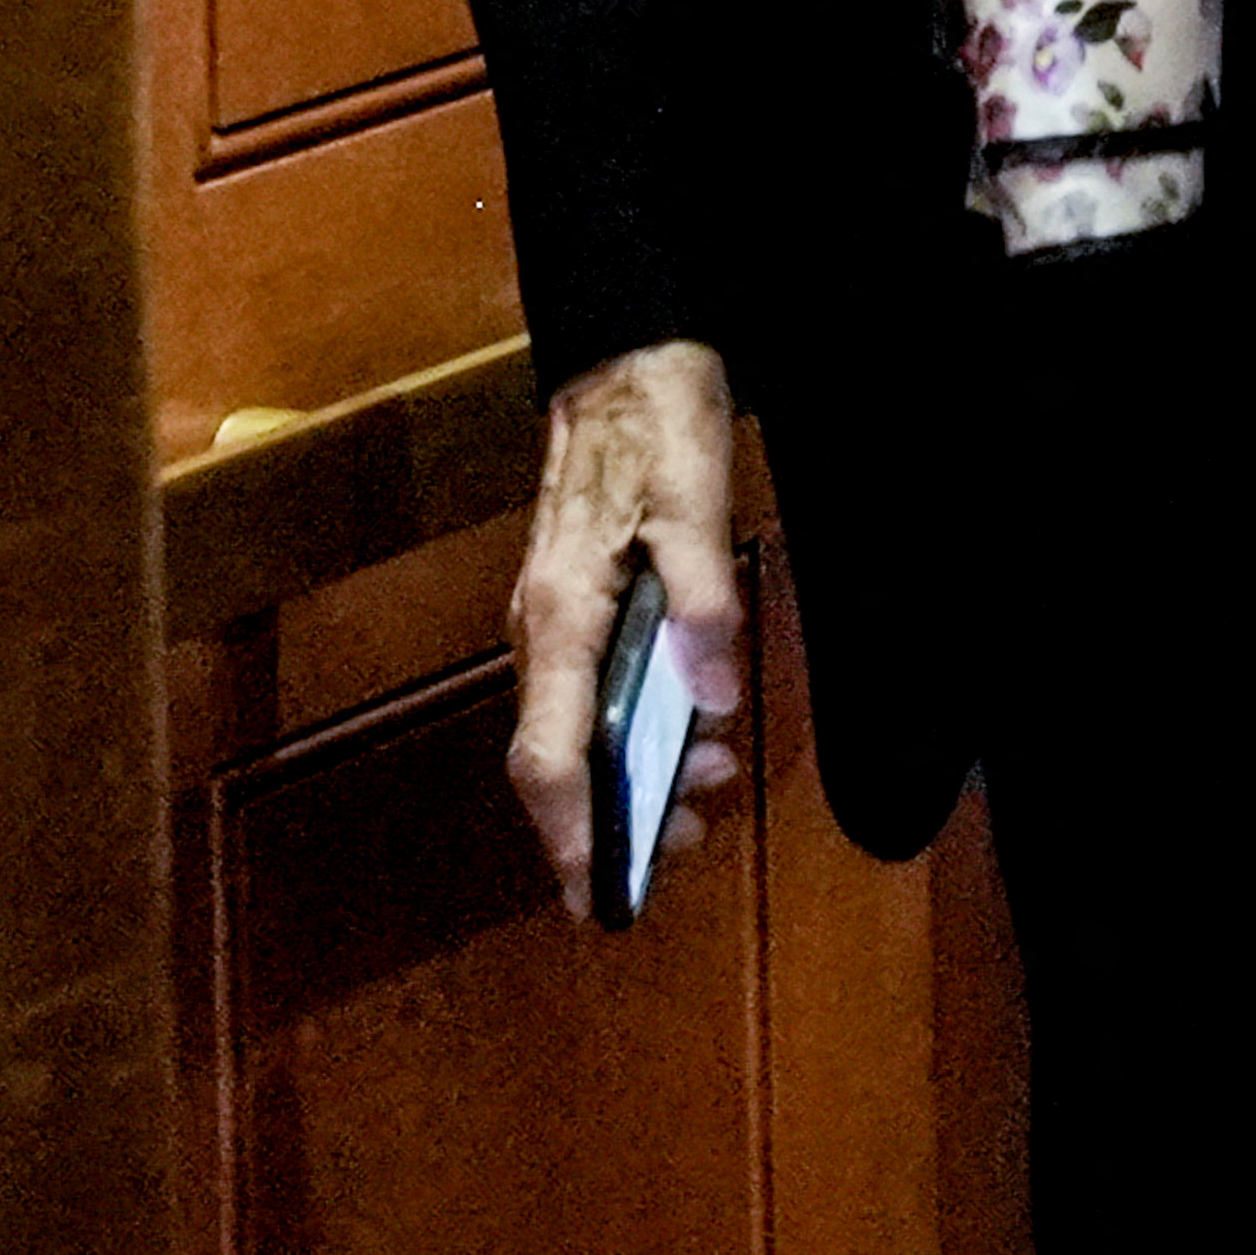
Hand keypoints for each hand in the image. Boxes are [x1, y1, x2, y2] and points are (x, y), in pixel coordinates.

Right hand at [502, 338, 749, 918]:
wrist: (622, 359)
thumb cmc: (654, 425)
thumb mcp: (696, 503)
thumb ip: (704, 599)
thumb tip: (714, 695)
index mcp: (562, 617)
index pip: (550, 756)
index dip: (573, 835)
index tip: (601, 894)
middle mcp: (541, 631)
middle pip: (555, 763)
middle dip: (610, 823)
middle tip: (687, 846)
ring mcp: (553, 621)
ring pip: (573, 733)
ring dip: (632, 779)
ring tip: (708, 784)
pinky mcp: (574, 607)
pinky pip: (589, 697)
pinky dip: (632, 733)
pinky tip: (689, 729)